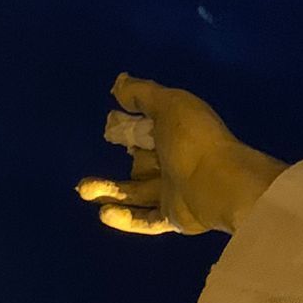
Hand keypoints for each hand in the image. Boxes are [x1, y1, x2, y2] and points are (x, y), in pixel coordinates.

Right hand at [77, 75, 286, 235]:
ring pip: (136, 192)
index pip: (149, 130)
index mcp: (178, 133)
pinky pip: (144, 219)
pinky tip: (102, 214)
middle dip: (126, 159)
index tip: (110, 127)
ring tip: (82, 189)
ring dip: (110, 191)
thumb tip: (118, 83)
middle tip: (101, 152)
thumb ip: (142, 94)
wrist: (220, 184)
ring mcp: (174, 191)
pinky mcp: (172, 217)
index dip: (130, 128)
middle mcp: (176, 162)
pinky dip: (125, 218)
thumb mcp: (169, 104)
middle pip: (143, 162)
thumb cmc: (193, 139)